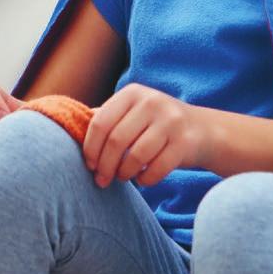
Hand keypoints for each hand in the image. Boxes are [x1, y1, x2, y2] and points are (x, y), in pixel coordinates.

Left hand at [82, 83, 200, 187]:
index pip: (100, 122)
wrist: (202, 130)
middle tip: (101, 180)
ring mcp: (171, 121)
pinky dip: (145, 179)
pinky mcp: (185, 142)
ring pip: (136, 156)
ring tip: (123, 177)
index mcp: (132, 93)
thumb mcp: (132, 112)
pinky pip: (157, 169)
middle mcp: (152, 102)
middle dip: (105, 166)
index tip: (89, 165)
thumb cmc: (155, 125)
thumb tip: (70, 133)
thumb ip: (106, 118)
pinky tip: (143, 178)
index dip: (90, 148)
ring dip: (125, 173)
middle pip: (116, 141)